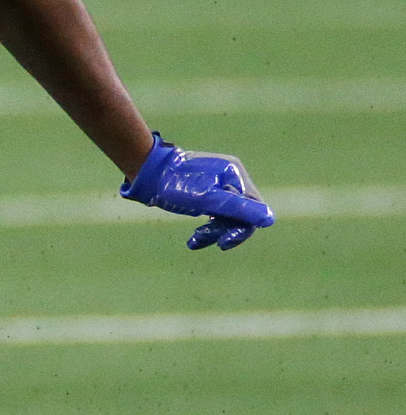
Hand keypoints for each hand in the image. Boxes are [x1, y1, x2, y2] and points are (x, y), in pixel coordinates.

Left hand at [120, 133, 273, 250]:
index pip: (253, 208)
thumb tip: (269, 220)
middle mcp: (230, 177)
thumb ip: (238, 209)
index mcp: (235, 175)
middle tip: (201, 239)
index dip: (243, 228)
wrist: (145, 171)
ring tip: (194, 241)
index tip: (223, 243)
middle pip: (241, 212)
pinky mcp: (206, 191)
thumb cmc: (175, 184)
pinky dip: (206, 228)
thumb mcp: (207, 200)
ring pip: (226, 215)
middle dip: (224, 230)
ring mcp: (218, 184)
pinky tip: (193, 241)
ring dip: (213, 232)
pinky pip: (215, 213)